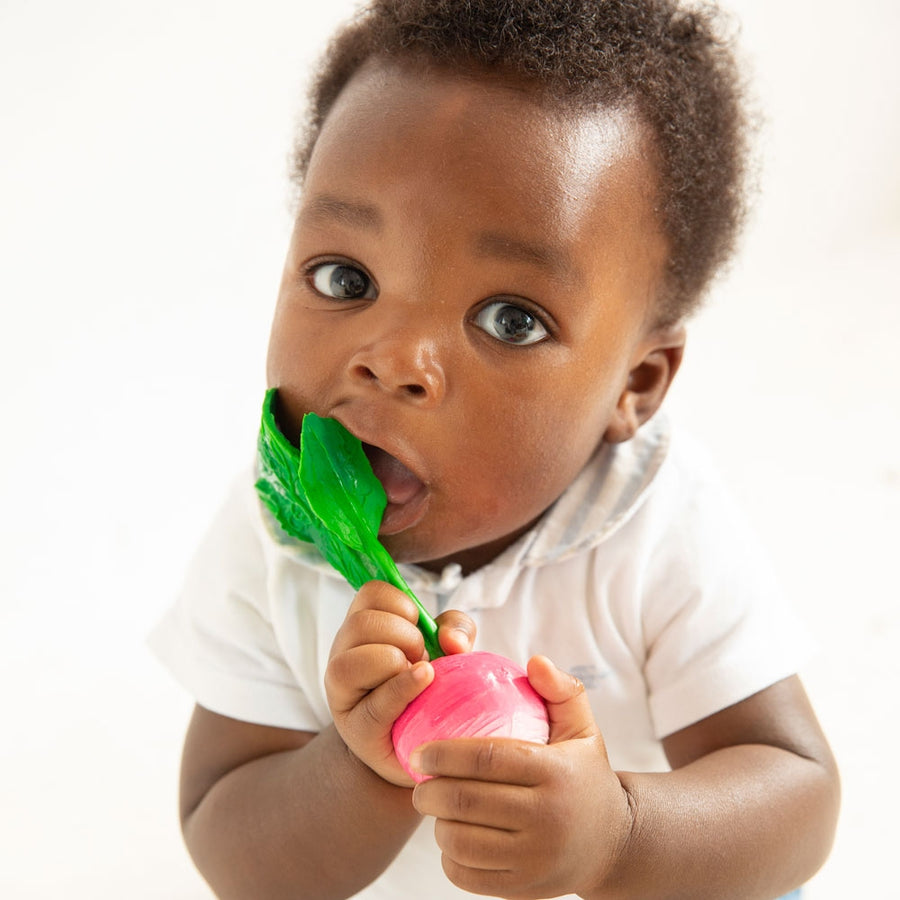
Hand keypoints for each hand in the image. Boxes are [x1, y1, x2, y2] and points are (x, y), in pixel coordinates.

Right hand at [325, 581, 475, 786]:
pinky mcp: (357, 729)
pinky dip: (404, 688)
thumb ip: (455, 630)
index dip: (402, 604)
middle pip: (362, 623)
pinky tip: (425, 682)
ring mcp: (343, 693)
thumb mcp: (447, 649)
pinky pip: (376, 704)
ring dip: (396, 662)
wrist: (425, 745)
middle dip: (404, 635)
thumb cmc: (430, 687)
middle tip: (421, 656)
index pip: (371, 592)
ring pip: (352, 662)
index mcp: (363, 627)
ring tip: (419, 675)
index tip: (418, 627)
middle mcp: (343, 654)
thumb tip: (451, 639)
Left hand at [410, 655, 633, 898]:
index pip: (487, 759)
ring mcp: (535, 859)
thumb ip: (560, 689)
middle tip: (419, 780)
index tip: (420, 750)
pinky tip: (452, 836)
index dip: (445, 753)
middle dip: (429, 789)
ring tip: (435, 806)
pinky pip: (467, 875)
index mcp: (555, 772)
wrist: (613, 842)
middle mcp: (547, 818)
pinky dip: (449, 856)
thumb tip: (533, 662)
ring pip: (461, 841)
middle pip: (466, 802)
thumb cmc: (585, 774)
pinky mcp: (524, 888)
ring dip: (436, 823)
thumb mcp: (583, 728)